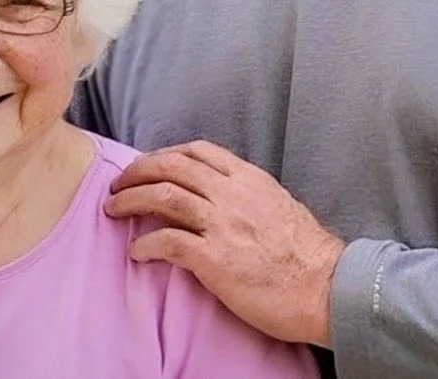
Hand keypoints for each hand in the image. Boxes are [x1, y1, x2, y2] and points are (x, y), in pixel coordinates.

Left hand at [103, 140, 345, 347]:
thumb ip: (248, 195)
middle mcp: (232, 194)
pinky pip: (167, 242)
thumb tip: (222, 198)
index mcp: (249, 178)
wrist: (325, 287)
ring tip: (112, 209)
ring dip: (130, 201)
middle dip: (138, 171)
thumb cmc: (307, 254)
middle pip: (172, 167)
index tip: (150, 166)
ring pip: (163, 197)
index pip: (198, 151)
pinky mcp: (214, 259)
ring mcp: (222, 224)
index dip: (166, 154)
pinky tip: (136, 252)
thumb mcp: (279, 205)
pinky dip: (145, 245)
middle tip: (119, 184)